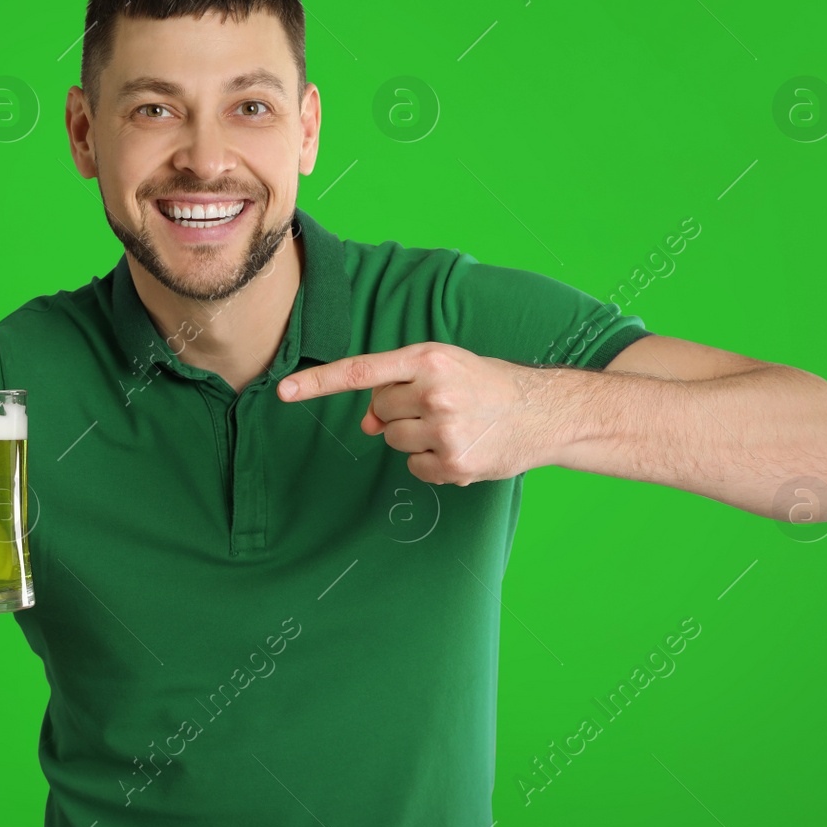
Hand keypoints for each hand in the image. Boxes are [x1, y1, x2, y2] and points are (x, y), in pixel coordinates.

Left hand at [276, 342, 549, 484]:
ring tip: (453, 426)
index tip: (282, 392)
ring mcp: (443, 430)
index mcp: (427, 359)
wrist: (545, 411)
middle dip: (398, 412)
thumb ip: (398, 386)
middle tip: (439, 406)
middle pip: (378, 411)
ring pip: (393, 440)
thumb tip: (366, 424)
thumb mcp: (443, 369)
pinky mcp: (454, 463)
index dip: (317, 382)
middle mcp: (433, 392)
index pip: (360, 371)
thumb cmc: (487, 384)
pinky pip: (414, 467)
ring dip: (414, 437)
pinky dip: (430, 463)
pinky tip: (460, 448)